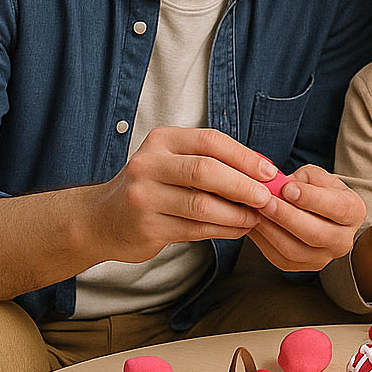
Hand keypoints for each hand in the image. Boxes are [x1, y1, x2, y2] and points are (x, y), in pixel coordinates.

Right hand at [84, 126, 277, 263]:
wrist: (102, 219)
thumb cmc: (153, 186)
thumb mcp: (174, 161)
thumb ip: (213, 162)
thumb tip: (265, 172)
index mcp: (162, 140)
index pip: (210, 141)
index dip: (244, 156)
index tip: (270, 172)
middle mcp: (149, 164)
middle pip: (206, 171)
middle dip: (243, 185)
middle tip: (267, 198)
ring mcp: (144, 197)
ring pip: (202, 205)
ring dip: (237, 214)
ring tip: (256, 218)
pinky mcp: (146, 227)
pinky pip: (195, 229)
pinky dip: (223, 230)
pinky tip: (238, 230)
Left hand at [249, 162, 367, 270]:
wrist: (318, 215)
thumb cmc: (319, 191)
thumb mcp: (318, 178)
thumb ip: (305, 178)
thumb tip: (282, 185)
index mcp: (354, 212)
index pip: (336, 208)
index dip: (311, 198)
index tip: (287, 188)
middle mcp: (344, 240)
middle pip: (316, 234)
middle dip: (287, 216)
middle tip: (265, 201)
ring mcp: (323, 258)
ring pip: (295, 250)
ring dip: (272, 230)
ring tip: (256, 211)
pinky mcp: (302, 267)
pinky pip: (280, 258)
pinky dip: (264, 241)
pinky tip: (254, 224)